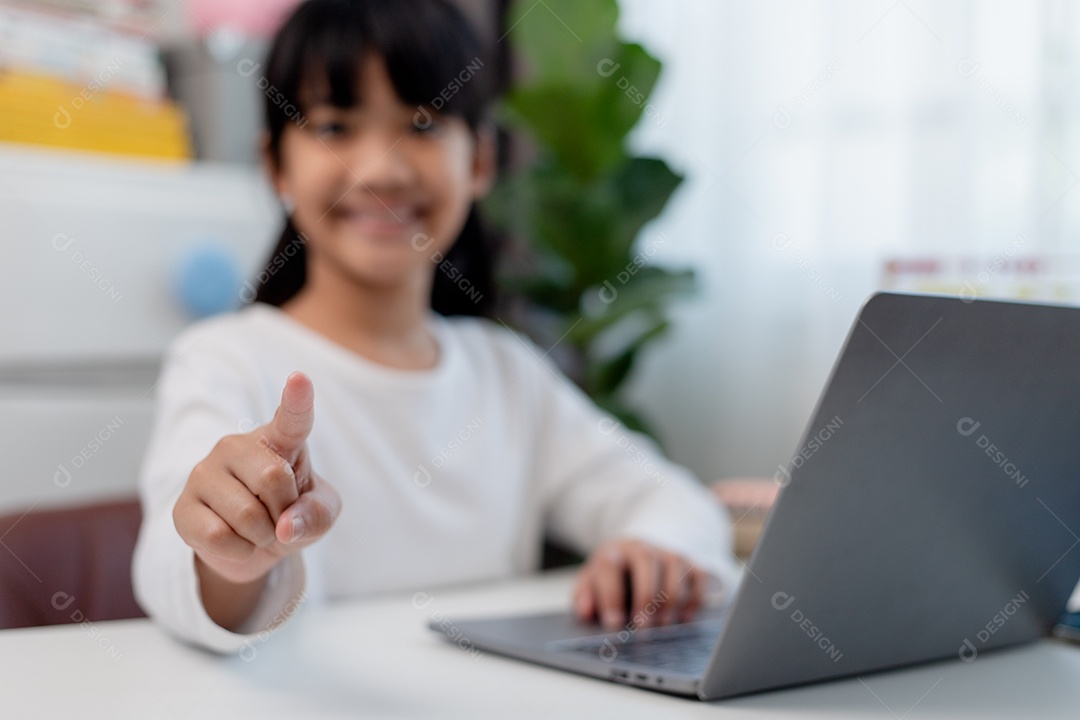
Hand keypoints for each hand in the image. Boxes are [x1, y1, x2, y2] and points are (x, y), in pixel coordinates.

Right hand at [174, 372, 341, 589]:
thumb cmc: (290, 514)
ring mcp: (204, 474)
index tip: (300, 378)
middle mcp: (236, 447)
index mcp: (278, 440)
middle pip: (273, 478)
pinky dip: (239, 551)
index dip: (297, 399)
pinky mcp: (182, 508)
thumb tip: (285, 526)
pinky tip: (237, 542)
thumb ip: (317, 514)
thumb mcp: (320, 514)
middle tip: (279, 517)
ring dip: (263, 536)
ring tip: (258, 531)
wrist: (252, 546)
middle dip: (285, 511)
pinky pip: (218, 536)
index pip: (291, 417)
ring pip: (246, 514)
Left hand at [572, 538, 708, 631]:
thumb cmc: (613, 575)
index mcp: (613, 553)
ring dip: (671, 599)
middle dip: (646, 595)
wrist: (638, 552)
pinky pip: (698, 577)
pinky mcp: (690, 564)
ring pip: (676, 568)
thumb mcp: (592, 582)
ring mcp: (669, 553)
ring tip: (662, 625)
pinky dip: (694, 598)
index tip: (613, 623)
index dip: (611, 596)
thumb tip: (585, 611)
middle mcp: (643, 548)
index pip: (609, 567)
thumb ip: (585, 596)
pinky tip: (683, 619)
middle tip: (643, 626)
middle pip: (647, 561)